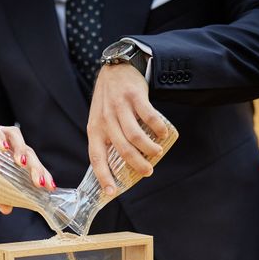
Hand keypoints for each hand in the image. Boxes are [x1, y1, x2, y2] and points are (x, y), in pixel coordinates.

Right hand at [0, 120, 55, 214]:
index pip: (33, 163)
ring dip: (20, 149)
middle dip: (35, 166)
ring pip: (14, 134)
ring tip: (22, 163)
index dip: (43, 173)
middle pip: (28, 150)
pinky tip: (3, 147)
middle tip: (39, 181)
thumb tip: (7, 210)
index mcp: (13, 155)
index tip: (50, 187)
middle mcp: (9, 142)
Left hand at [87, 63, 168, 194]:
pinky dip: (158, 128)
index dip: (103, 176)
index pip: (96, 158)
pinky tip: (163, 134)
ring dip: (149, 149)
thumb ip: (106, 139)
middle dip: (137, 164)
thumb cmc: (108, 100)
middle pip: (122, 150)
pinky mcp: (134, 96)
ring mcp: (119, 108)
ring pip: (135, 136)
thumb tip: (119, 165)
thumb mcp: (100, 120)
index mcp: (94, 129)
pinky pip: (149, 117)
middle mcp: (105, 120)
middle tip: (148, 171)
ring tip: (157, 153)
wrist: (115, 68)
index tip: (111, 191)